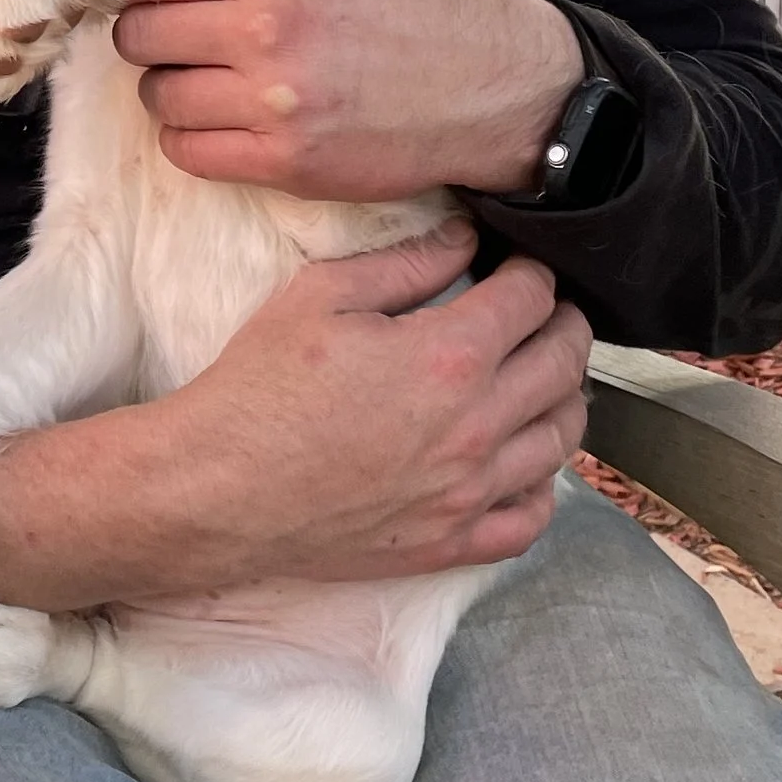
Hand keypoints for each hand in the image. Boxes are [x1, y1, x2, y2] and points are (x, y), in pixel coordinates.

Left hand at [112, 0, 585, 202]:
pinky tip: (221, 121)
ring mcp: (271, 102)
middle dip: (151, 32)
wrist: (496, 85)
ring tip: (206, 79)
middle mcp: (264, 29)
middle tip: (177, 35)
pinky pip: (187, 151)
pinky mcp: (283, 163)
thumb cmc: (427, 4)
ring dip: (170, 87)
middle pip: (141, 33)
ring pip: (157, 95)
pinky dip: (191, 136)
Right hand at [148, 223, 593, 583]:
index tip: (516, 269)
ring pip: (562, 438)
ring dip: (562, 397)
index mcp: (450, 356)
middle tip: (542, 313)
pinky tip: (522, 462)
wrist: (217, 489)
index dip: (531, 272)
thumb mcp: (320, 295)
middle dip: (562, 324)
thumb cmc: (259, 389)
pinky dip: (541, 485)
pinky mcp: (450, 541)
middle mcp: (476, 426)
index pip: (532, 297)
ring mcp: (469, 491)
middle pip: (564, 362)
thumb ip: (405, 263)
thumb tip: (464, 239)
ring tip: (541, 378)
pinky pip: (530, 518)